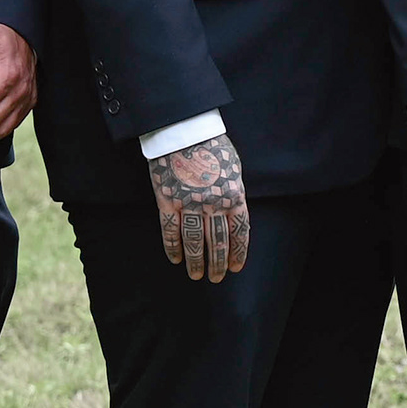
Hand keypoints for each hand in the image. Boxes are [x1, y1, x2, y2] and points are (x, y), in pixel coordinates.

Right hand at [152, 133, 251, 282]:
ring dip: (196, 261)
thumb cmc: (211, 144)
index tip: (236, 267)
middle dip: (218, 263)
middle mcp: (213, 202)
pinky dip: (172, 247)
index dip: (238, 251)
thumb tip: (234, 212)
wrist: (183, 129)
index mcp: (234, 194)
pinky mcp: (167, 200)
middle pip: (218, 241)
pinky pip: (170, 230)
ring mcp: (189, 203)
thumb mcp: (233, 167)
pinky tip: (175, 259)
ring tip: (196, 275)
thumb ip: (234, 191)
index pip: (239, 230)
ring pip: (194, 241)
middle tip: (216, 278)